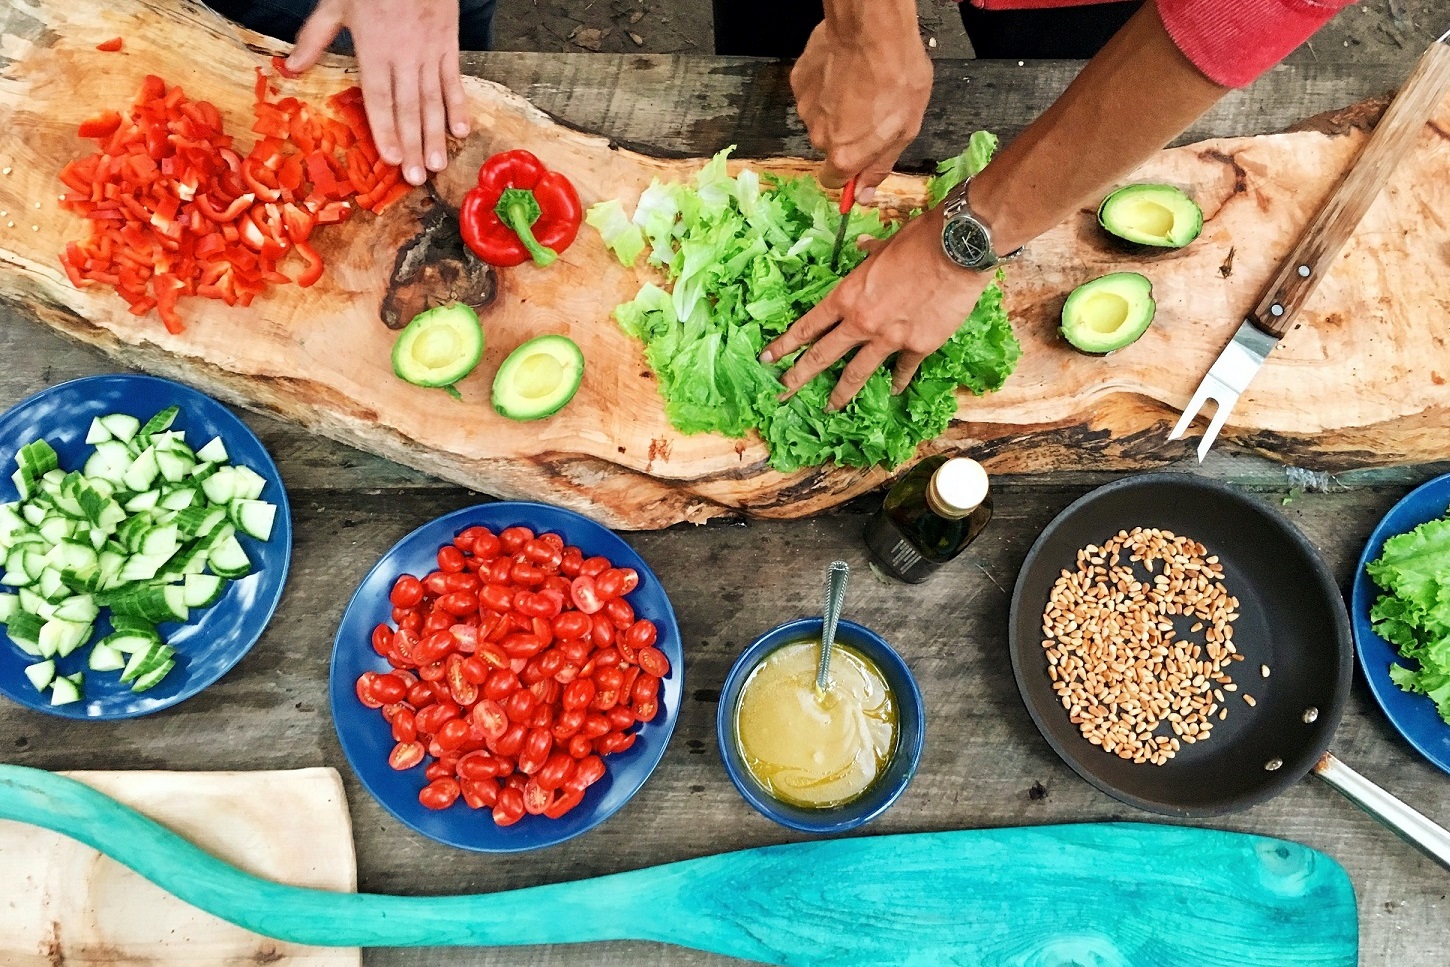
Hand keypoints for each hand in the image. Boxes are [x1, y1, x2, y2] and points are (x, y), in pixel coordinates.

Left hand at [287, 0, 470, 186]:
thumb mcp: (337, 2)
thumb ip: (316, 37)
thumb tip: (291, 67)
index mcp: (374, 47)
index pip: (379, 96)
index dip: (384, 129)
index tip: (389, 158)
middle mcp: (404, 54)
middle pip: (408, 107)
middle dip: (412, 144)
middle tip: (415, 177)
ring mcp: (430, 51)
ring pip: (432, 100)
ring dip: (435, 135)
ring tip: (436, 165)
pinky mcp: (449, 44)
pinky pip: (454, 81)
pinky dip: (458, 106)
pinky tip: (460, 131)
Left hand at [760, 208, 989, 410]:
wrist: (957, 250)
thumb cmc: (919, 240)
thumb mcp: (885, 245)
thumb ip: (869, 255)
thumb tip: (861, 248)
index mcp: (847, 296)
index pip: (808, 326)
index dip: (785, 345)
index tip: (768, 359)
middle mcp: (862, 322)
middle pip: (822, 356)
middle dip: (799, 376)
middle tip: (783, 392)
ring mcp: (889, 339)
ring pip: (857, 373)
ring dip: (841, 393)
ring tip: (830, 407)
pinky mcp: (918, 346)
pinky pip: (903, 369)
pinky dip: (898, 380)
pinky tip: (892, 390)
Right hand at [790, 10, 931, 202]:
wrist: (873, 30)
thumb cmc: (897, 76)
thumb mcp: (905, 130)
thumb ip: (880, 166)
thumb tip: (864, 195)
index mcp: (844, 155)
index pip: (834, 181)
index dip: (849, 172)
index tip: (860, 160)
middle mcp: (819, 137)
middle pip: (829, 147)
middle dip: (847, 135)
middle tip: (871, 111)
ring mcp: (805, 108)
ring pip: (820, 118)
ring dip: (837, 109)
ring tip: (860, 86)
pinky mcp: (798, 82)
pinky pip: (813, 93)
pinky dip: (826, 87)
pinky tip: (845, 72)